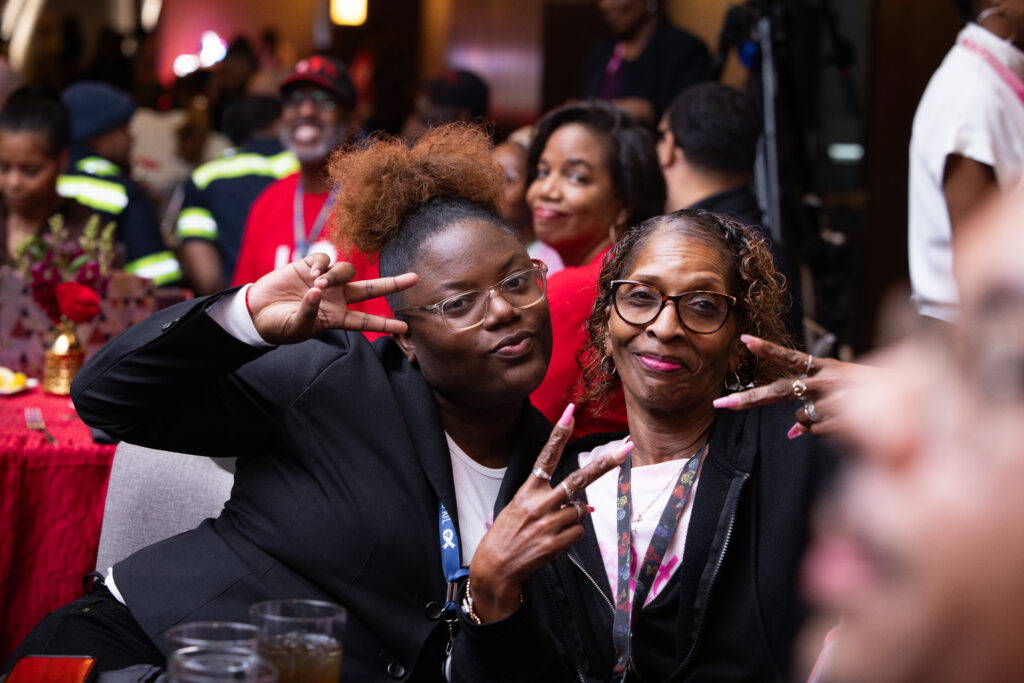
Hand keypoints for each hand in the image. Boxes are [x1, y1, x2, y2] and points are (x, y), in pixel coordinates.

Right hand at [246, 253, 417, 344]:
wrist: (256, 313)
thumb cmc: (279, 326)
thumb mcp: (297, 327)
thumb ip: (309, 312)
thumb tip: (318, 292)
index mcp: (337, 317)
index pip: (366, 321)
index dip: (385, 324)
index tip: (405, 326)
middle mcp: (337, 298)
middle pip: (371, 289)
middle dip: (392, 283)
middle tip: (414, 278)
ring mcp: (325, 281)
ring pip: (346, 270)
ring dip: (336, 275)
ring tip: (317, 284)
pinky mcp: (309, 266)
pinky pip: (324, 259)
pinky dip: (321, 265)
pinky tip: (310, 275)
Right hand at [468, 404, 629, 622]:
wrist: (494, 568)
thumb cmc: (506, 535)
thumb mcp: (518, 509)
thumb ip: (549, 502)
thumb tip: (586, 508)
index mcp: (528, 490)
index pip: (546, 456)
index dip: (558, 434)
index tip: (570, 412)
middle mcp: (539, 503)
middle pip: (579, 479)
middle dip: (604, 464)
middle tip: (625, 448)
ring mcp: (548, 523)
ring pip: (580, 512)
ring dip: (572, 520)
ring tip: (549, 531)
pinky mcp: (555, 543)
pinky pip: (578, 533)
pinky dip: (570, 537)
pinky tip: (552, 542)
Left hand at [713, 334, 882, 437]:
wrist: (915, 399)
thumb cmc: (875, 392)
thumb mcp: (843, 389)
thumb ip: (814, 406)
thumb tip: (791, 432)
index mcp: (826, 367)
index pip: (790, 356)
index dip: (767, 348)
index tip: (744, 339)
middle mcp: (826, 380)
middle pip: (780, 390)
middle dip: (748, 399)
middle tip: (720, 405)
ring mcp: (834, 401)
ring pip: (802, 418)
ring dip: (814, 422)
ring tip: (842, 414)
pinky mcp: (842, 420)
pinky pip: (817, 434)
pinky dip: (826, 433)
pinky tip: (847, 425)